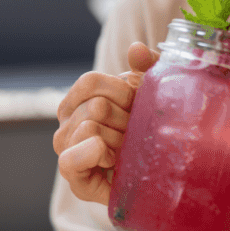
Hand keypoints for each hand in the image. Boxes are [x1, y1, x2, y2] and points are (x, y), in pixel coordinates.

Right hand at [53, 42, 158, 204]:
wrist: (162, 175)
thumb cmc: (152, 129)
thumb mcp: (154, 92)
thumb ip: (148, 66)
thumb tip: (136, 49)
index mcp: (79, 100)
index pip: (90, 82)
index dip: (121, 91)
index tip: (137, 105)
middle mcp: (67, 124)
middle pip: (96, 106)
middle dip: (125, 119)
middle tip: (136, 134)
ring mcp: (68, 151)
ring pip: (89, 128)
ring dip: (118, 139)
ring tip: (128, 150)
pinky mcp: (75, 181)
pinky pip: (69, 160)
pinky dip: (93, 154)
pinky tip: (112, 158)